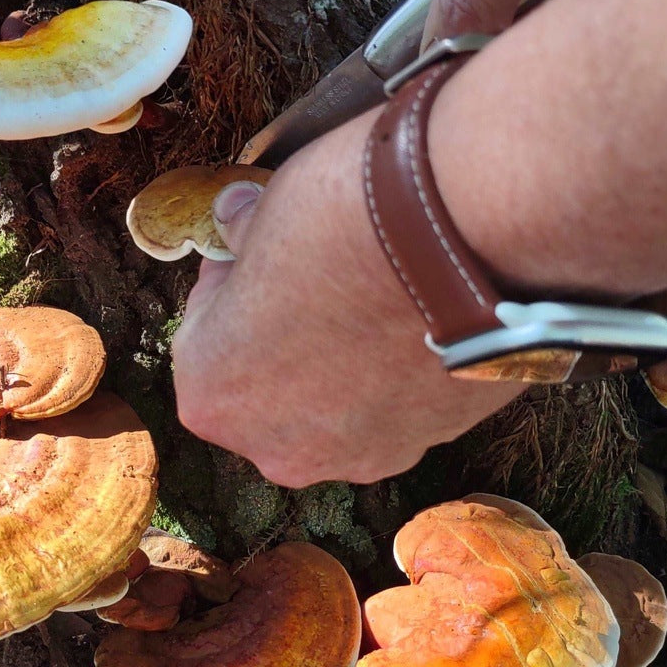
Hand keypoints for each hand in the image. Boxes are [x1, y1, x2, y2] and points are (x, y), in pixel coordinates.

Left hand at [171, 110, 517, 487]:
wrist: (463, 238)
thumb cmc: (342, 223)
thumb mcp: (266, 209)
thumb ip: (244, 236)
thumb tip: (236, 223)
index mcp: (211, 396)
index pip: (203, 333)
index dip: (231, 284)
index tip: (257, 248)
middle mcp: (276, 449)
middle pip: (268, 386)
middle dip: (285, 335)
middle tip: (318, 276)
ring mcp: (358, 457)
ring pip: (334, 407)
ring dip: (343, 362)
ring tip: (377, 295)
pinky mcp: (429, 447)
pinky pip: (395, 409)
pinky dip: (398, 372)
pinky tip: (415, 317)